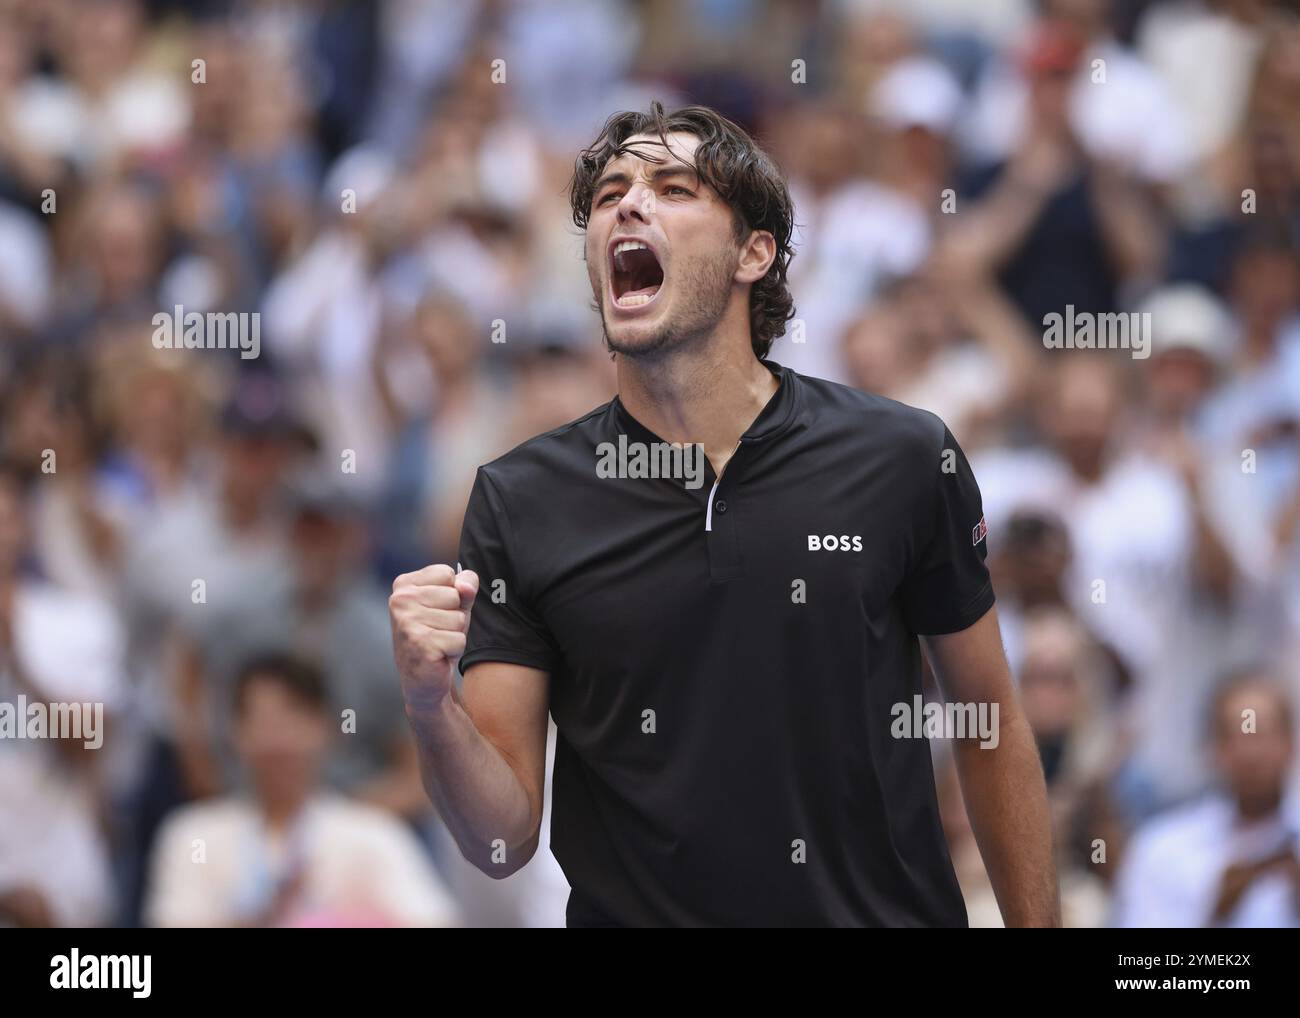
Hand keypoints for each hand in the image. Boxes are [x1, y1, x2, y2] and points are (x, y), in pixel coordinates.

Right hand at [389, 564, 478, 718]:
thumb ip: (465, 585)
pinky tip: (439, 654)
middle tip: (439, 630)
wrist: (424, 679)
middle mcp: (400, 600)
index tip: (438, 610)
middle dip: (455, 616)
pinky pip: (459, 639)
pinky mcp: (420, 644)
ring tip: (438, 642)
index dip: (453, 594)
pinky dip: (455, 650)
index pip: (448, 574)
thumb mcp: (455, 604)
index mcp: (404, 584)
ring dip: (455, 634)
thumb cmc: (439, 634)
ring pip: (459, 619)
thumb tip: (466, 587)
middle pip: (455, 595)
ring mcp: (407, 622)